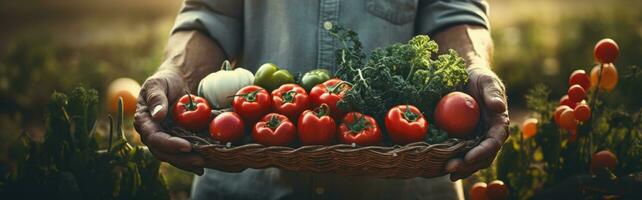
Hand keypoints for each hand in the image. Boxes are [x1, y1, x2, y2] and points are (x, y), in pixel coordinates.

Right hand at [134, 69, 204, 174]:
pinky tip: (205, 164)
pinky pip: (182, 153)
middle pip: (163, 152)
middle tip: (199, 161)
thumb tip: (157, 115)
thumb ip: (156, 98)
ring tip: (203, 165)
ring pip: (172, 156)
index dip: (169, 144)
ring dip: (187, 163)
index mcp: (144, 121)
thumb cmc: (165, 82)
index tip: (186, 147)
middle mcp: (152, 133)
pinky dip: (192, 159)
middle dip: (181, 159)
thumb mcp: (158, 83)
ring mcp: (164, 138)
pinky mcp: (176, 140)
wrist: (177, 83)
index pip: (154, 138)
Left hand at [446, 66, 509, 180]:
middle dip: (468, 165)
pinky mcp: (462, 138)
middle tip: (450, 168)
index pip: (493, 143)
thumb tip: (498, 107)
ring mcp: (475, 138)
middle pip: (482, 156)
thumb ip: (493, 93)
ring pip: (470, 159)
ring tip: (446, 171)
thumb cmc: (479, 78)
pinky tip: (438, 167)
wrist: (466, 77)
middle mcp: (488, 135)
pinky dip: (450, 160)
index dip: (482, 152)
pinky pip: (457, 152)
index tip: (469, 157)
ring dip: (460, 167)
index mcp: (498, 125)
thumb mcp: (486, 80)